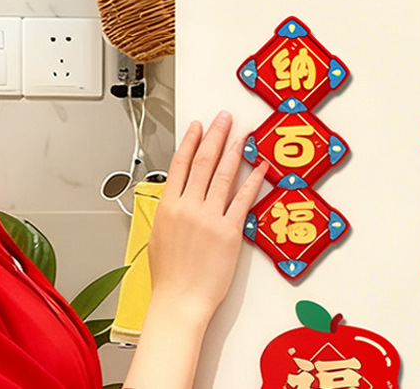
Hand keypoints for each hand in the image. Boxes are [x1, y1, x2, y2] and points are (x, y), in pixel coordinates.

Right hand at [146, 113, 264, 326]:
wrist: (179, 301)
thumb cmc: (169, 277)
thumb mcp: (159, 235)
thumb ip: (170, 211)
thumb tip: (177, 196)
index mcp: (168, 206)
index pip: (180, 165)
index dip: (190, 141)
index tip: (197, 126)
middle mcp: (188, 207)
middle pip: (203, 162)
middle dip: (215, 135)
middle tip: (224, 118)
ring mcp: (209, 218)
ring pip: (223, 175)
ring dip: (234, 150)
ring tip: (243, 134)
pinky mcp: (230, 231)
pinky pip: (243, 199)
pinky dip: (253, 180)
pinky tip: (260, 166)